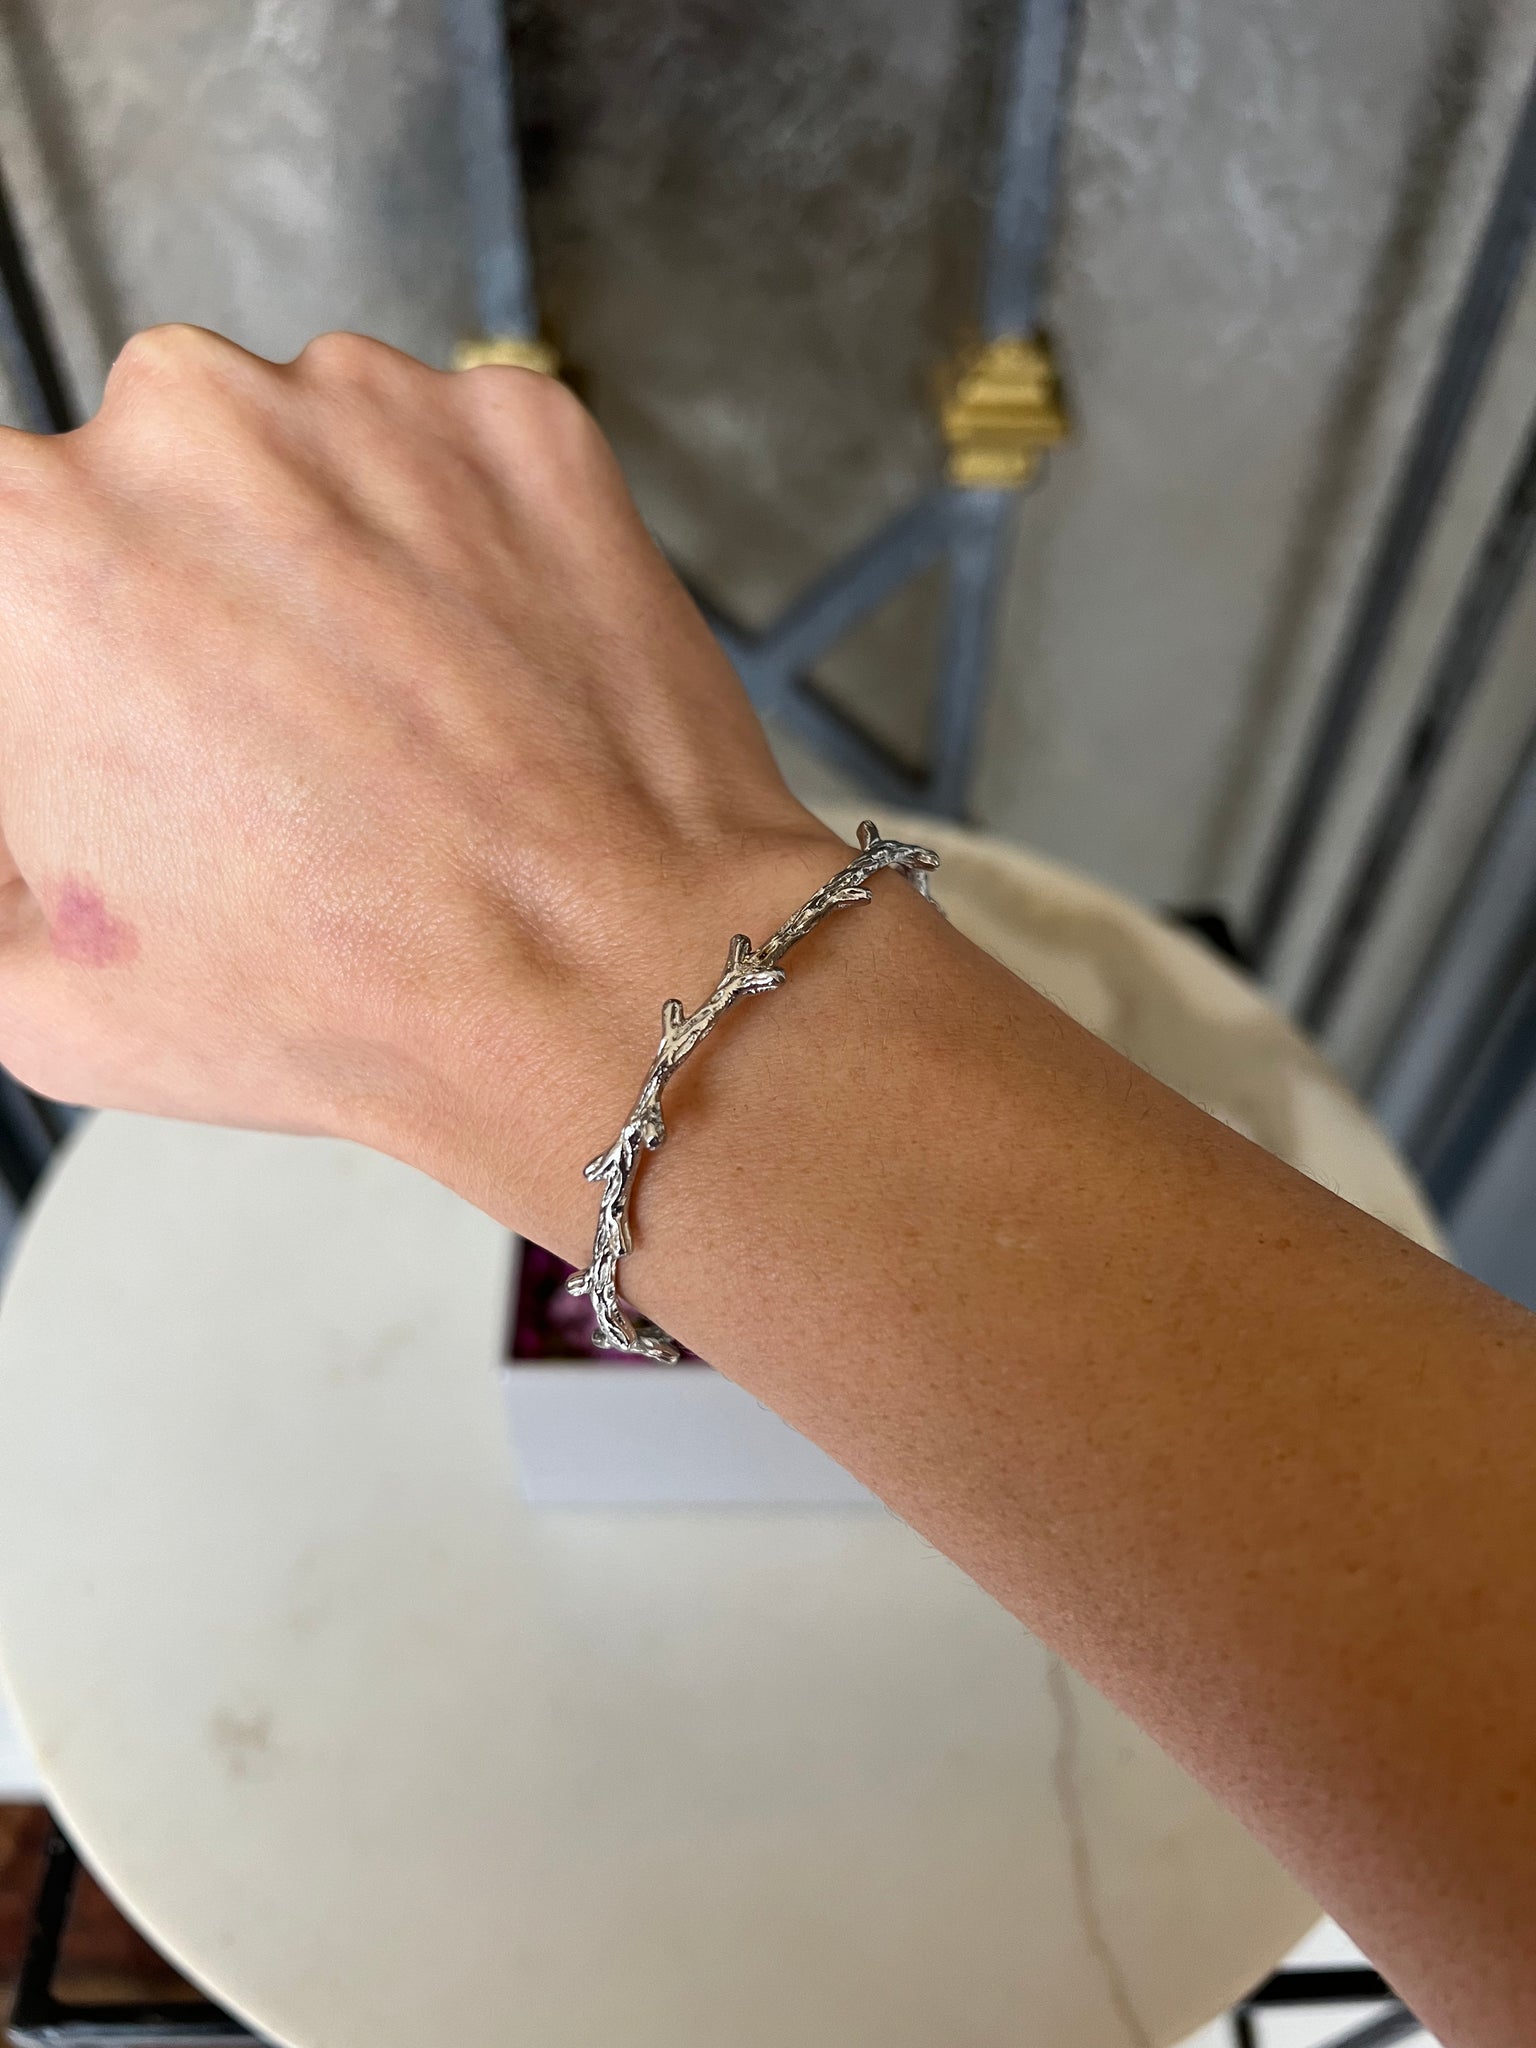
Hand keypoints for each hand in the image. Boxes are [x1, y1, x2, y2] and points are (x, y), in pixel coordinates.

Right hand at [0, 325, 838, 1240]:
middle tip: (259, 750)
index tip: (120, 737)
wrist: (604, 983)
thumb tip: (36, 811)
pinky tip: (476, 683)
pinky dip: (455, 553)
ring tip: (387, 730)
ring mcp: (375, 404)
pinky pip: (449, 469)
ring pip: (305, 465)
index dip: (61, 673)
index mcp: (32, 537)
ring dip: (323, 565)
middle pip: (153, 490)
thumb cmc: (343, 994)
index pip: (18, 568)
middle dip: (185, 601)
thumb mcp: (38, 988)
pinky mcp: (521, 426)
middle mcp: (190, 418)